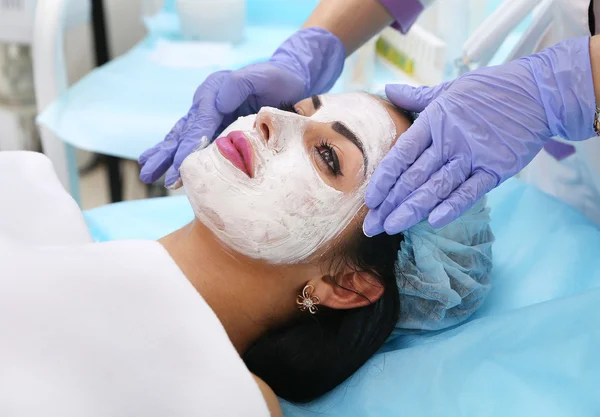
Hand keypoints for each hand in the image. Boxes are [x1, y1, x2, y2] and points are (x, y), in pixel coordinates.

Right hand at [139, 28, 344, 187]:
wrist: (288, 81)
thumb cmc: (277, 80)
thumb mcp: (263, 77)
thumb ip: (240, 85)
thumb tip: (219, 102)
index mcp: (214, 91)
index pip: (200, 122)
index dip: (190, 144)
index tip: (181, 163)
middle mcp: (206, 104)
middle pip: (183, 132)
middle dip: (167, 155)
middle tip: (151, 175)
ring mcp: (209, 117)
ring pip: (182, 139)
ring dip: (166, 158)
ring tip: (149, 175)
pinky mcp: (215, 128)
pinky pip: (194, 144)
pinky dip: (179, 156)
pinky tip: (167, 171)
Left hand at [364, 36, 595, 234]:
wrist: (538, 93)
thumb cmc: (489, 90)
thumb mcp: (449, 89)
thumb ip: (417, 97)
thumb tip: (388, 90)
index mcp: (434, 120)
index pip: (401, 155)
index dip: (384, 179)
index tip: (369, 200)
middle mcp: (450, 140)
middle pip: (414, 177)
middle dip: (390, 203)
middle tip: (372, 226)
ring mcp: (473, 155)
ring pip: (437, 187)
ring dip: (412, 209)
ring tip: (391, 227)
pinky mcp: (496, 169)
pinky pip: (471, 191)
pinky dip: (452, 206)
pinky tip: (433, 221)